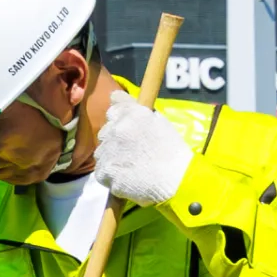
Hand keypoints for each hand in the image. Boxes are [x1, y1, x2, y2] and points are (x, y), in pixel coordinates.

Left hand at [89, 83, 192, 205]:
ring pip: (101, 152)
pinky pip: (101, 172)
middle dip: (115, 140)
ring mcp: (108, 151)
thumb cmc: (172, 151)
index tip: (128, 130)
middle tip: (133, 152)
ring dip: (111, 157)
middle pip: (105, 132)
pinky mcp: (105, 172)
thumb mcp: (158, 121)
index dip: (120, 120)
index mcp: (132, 115)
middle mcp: (117, 130)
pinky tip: (126, 177)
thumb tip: (113, 96)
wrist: (176, 180)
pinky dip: (110, 175)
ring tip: (130, 166)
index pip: (114, 109)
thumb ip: (133, 108)